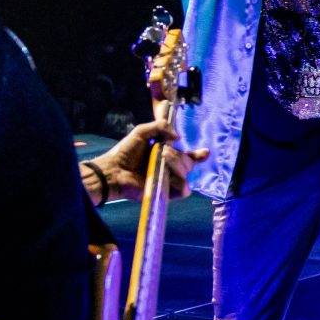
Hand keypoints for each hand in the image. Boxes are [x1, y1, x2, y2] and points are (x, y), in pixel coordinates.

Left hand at [89, 121, 205, 203]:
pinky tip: (168, 173)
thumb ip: (160, 126)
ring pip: (186, 174)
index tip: (204, 151)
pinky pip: (183, 189)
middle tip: (164, 151)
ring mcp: (167, 181)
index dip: (198, 155)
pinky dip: (179, 181)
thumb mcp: (142, 131)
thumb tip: (179, 138)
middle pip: (188, 164)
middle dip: (179, 155)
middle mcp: (169, 169)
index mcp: (167, 156)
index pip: (188, 157)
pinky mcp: (165, 193)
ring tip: (162, 158)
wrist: (114, 169)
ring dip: (177, 164)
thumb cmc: (126, 151)